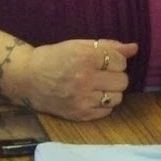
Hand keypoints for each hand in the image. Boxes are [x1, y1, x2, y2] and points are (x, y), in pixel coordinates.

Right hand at [6, 37, 136, 120]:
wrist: (27, 79)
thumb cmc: (53, 58)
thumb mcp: (78, 45)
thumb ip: (107, 46)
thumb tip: (134, 48)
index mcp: (86, 57)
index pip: (120, 61)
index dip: (115, 60)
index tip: (104, 60)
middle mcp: (86, 79)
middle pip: (122, 81)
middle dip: (115, 75)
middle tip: (102, 73)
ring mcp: (83, 99)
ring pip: (117, 97)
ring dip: (111, 91)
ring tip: (97, 86)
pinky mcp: (80, 114)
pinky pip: (106, 111)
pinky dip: (103, 104)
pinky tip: (91, 96)